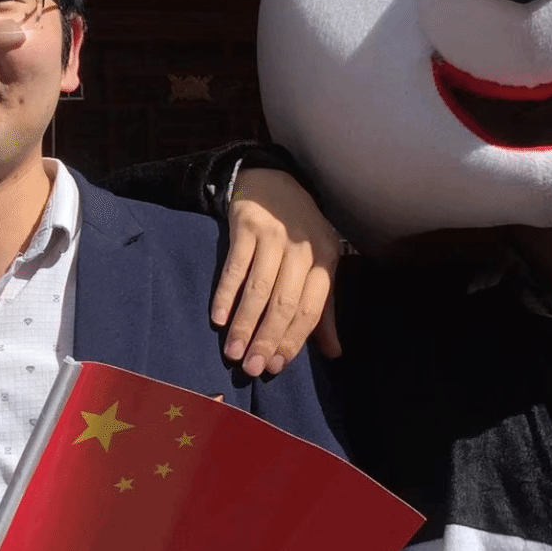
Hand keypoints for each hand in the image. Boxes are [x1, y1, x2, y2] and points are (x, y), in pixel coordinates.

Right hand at [213, 167, 342, 371]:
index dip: (294, 339)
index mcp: (325, 259)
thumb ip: (324, 309)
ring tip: (233, 352)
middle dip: (267, 338)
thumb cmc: (298, 233)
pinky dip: (225, 293)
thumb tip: (334, 353)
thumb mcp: (319, 264)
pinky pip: (235, 266)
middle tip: (252, 368)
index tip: (277, 366)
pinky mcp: (246, 226)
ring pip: (259, 288)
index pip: (311, 308)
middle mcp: (302, 248)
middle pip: (284, 302)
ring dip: (245, 323)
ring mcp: (274, 236)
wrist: (272, 182)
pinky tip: (218, 318)